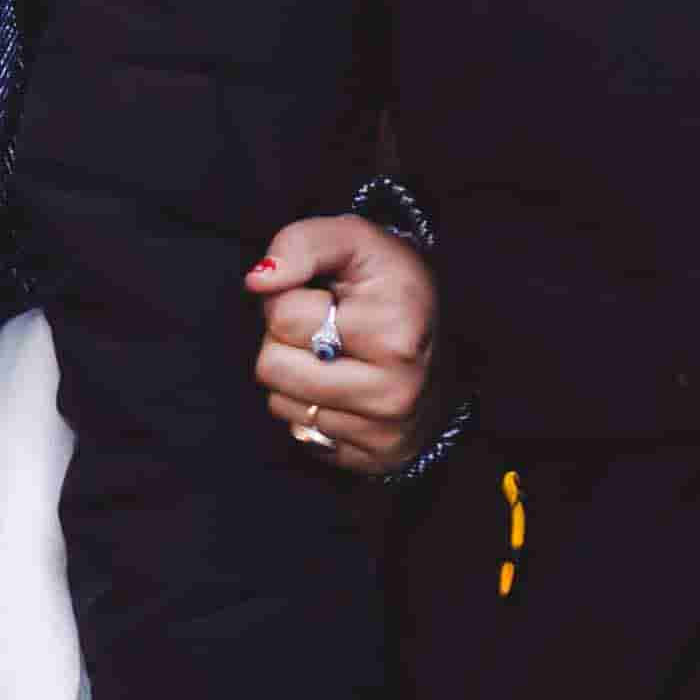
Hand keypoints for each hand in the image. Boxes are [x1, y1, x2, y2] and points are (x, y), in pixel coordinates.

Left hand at [248, 215, 443, 477]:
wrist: (441, 340)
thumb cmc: (390, 285)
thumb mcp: (354, 241)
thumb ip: (300, 244)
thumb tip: (258, 280)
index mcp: (395, 333)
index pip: (282, 316)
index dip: (290, 296)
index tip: (326, 296)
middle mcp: (395, 392)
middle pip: (271, 365)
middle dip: (284, 338)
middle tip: (326, 326)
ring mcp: (384, 432)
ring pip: (278, 401)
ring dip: (292, 372)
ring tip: (333, 354)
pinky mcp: (371, 458)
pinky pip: (298, 432)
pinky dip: (307, 406)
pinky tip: (340, 386)